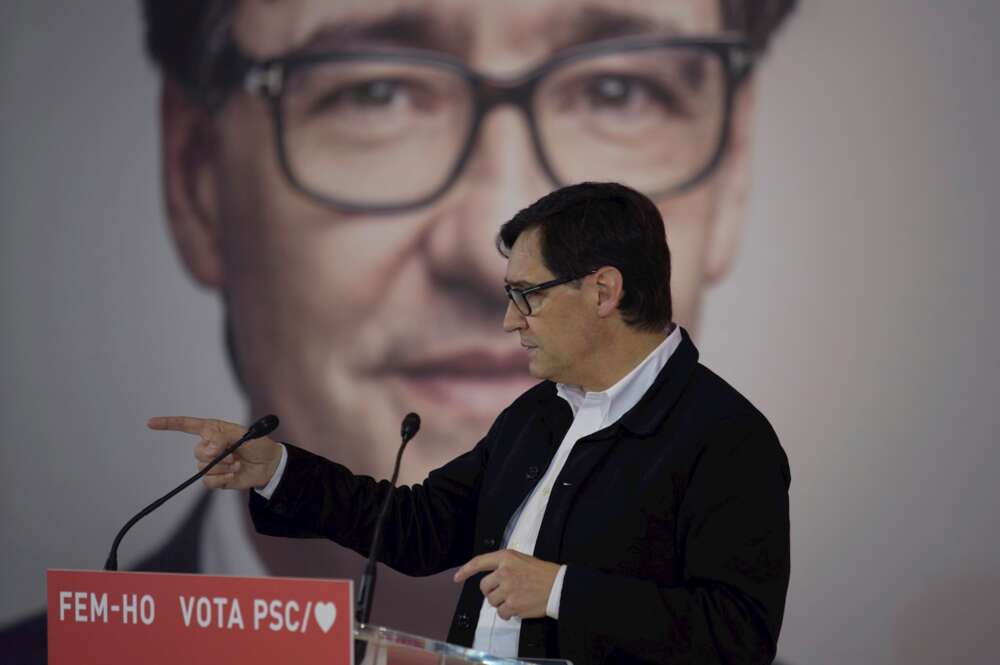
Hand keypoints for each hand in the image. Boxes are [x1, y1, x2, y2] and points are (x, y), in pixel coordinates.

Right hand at [147, 416, 282, 490]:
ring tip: (237, 463)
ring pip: (203, 467)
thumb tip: (208, 449)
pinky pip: (208, 481)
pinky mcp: (216, 478)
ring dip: (222, 467)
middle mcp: (210, 446)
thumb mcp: (243, 435)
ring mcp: (212, 463)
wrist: (269, 465)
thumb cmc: (258, 444)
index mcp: (213, 430)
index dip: (168, 424)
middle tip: (233, 454)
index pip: (186, 425)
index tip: (150, 423)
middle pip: (198, 452)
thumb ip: (222, 437)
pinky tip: (233, 474)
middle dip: (216, 454)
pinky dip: (222, 479)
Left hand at [453, 549, 559, 619]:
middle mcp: (504, 572)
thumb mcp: (521, 559)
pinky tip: (517, 608)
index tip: (457, 578)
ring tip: (515, 599)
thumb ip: (504, 565)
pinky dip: (507, 614)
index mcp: (506, 557)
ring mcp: (508, 589)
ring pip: (492, 602)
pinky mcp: (513, 605)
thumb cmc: (542, 572)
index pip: (479, 562)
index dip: (466, 570)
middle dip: (491, 592)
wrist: (558, 586)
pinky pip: (501, 613)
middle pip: (484, 587)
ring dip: (500, 603)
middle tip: (503, 592)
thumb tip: (490, 579)